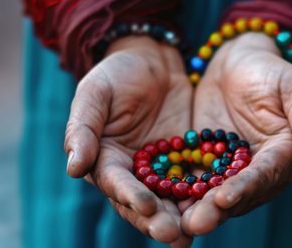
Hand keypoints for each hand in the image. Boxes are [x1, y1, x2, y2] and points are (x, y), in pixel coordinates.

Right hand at [64, 36, 192, 245]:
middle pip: (144, 201)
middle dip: (158, 219)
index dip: (130, 195)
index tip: (146, 205)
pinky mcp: (187, 160)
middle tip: (174, 234)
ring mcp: (163, 169)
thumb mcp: (95, 94)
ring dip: (183, 216)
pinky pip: (197, 179)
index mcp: (107, 160)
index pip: (116, 183)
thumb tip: (73, 168)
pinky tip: (217, 205)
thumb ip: (83, 129)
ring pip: (172, 198)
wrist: (153, 60)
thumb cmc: (117, 74)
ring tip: (195, 232)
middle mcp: (134, 172)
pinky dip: (205, 193)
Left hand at [182, 33, 291, 234]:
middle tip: (195, 224)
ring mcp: (229, 169)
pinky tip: (162, 202)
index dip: (246, 187)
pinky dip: (180, 192)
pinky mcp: (206, 162)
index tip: (224, 197)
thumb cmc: (269, 71)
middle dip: (216, 209)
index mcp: (283, 155)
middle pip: (239, 194)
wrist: (236, 63)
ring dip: (196, 209)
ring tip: (176, 223)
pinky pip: (193, 179)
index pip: (266, 175)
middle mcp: (257, 169)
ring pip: (214, 193)